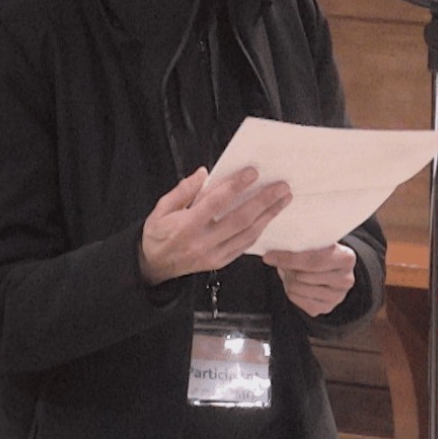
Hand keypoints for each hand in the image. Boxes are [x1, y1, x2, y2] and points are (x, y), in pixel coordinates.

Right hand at [139, 167, 290, 285]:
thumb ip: (182, 191)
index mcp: (186, 226)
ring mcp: (213, 255)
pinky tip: (269, 217)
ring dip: (268, 216)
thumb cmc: (158, 233)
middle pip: (239, 219)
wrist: (154, 266)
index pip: (215, 203)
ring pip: (247, 234)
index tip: (252, 173)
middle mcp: (202, 242)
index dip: (235, 186)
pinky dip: (259, 230)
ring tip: (283, 200)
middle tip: (281, 186)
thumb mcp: (161, 209)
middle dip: (263, 201)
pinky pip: (244, 246)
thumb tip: (204, 174)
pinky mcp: (220, 262)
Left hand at [262, 244, 356, 316]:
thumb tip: (274, 251)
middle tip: (283, 261)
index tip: (269, 256)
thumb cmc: (321, 252)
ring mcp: (337, 297)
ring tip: (292, 271)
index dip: (288, 259)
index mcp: (347, 258)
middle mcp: (346, 280)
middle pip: (303, 276)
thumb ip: (300, 244)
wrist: (332, 268)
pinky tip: (297, 282)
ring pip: (298, 288)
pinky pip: (297, 300)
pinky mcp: (325, 308)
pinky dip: (291, 290)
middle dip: (288, 268)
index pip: (313, 261)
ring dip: (289, 279)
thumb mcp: (316, 242)